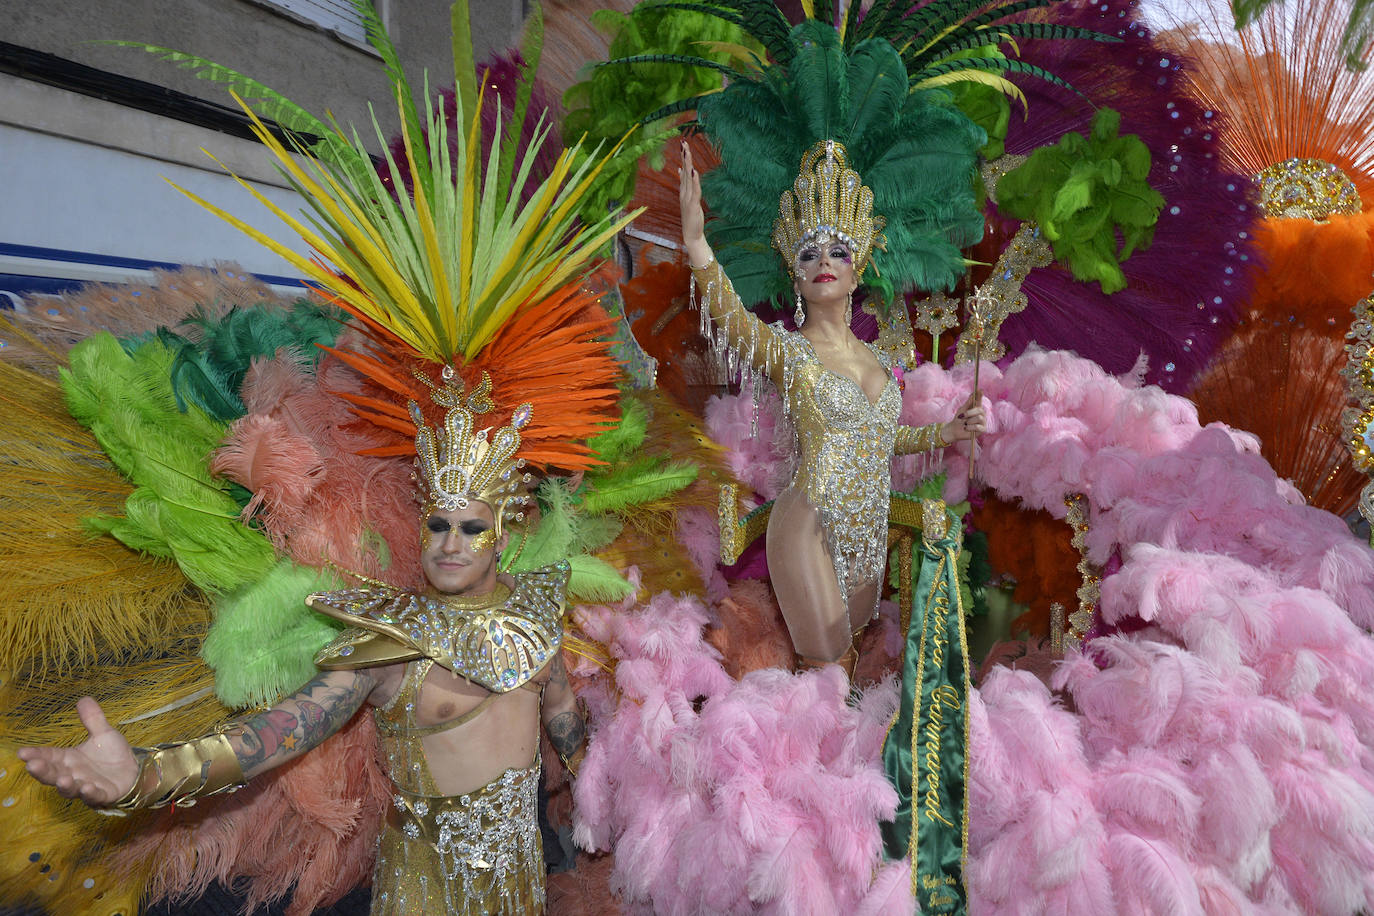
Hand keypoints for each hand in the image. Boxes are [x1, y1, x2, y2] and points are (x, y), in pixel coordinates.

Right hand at [16, 697, 138, 805]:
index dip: (36, 755)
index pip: (48, 756)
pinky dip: (90, 794)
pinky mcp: (102, 795)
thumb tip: (83, 698)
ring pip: (70, 789)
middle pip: (53, 774)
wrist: (134, 771)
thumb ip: (93, 719)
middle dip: (43, 771)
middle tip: (32, 766)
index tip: (22, 752)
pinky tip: (87, 788)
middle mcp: (73, 774)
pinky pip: (94, 797)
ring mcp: (85, 787)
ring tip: (62, 779)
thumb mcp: (103, 733)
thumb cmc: (112, 755)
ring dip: (65, 785)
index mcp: (69, 759)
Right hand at [677, 141, 711, 267]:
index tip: (683, 144)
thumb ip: (686, 185)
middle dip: (684, 156)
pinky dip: (694, 181)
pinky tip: (694, 171)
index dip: (684, 157)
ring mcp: (688, 198)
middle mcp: (684, 192)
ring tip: (686, 152)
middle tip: (683, 142)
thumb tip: (683, 170)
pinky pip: (694, 190)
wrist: (691, 235)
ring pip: (688, 177)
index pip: (684, 170)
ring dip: (687, 164)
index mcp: (684, 190)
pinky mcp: (692, 205)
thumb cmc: (691, 218)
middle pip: (685, 170)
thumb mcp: (689, 199)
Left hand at [941, 391, 986, 443]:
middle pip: (979, 410)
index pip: (979, 400)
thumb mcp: (962, 410)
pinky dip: (970, 427)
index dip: (980, 395)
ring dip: (968, 421)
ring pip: (979, 418)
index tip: (980, 390)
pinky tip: (966, 428)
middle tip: (961, 416)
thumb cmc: (959, 419)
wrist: (954, 430)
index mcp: (976, 408)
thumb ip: (968, 403)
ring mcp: (983, 422)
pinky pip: (978, 426)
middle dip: (969, 413)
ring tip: (965, 424)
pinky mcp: (983, 429)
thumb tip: (973, 393)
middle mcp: (981, 414)